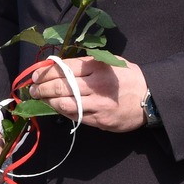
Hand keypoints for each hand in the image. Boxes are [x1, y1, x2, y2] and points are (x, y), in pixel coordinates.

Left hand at [21, 56, 149, 132]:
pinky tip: (56, 107)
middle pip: (60, 86)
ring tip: (40, 99)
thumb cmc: (128, 77)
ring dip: (48, 101)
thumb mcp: (110, 62)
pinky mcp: (100, 120)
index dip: (46, 71)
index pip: (64, 68)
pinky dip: (63, 111)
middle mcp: (96, 85)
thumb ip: (87, 64)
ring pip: (64, 103)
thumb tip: (59, 66)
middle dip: (42, 88)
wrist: (150, 98)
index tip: (35, 75)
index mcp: (97, 67)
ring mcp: (98, 104)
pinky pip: (75, 116)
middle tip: (32, 89)